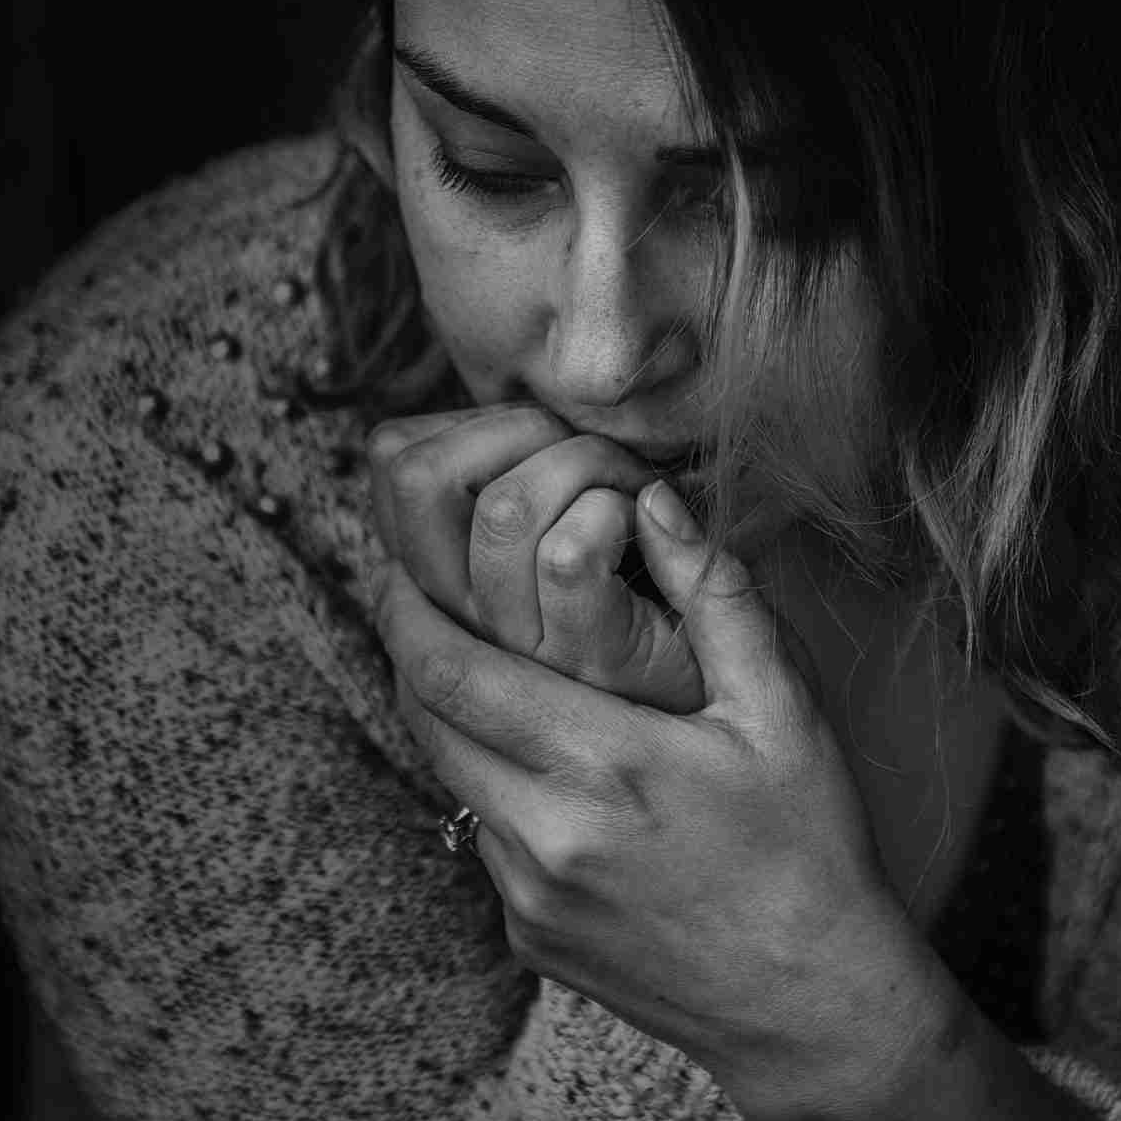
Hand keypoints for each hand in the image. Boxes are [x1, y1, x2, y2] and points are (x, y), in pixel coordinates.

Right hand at [366, 403, 706, 713]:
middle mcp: (463, 616)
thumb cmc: (650, 597)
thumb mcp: (550, 539)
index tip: (539, 439)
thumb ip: (510, 483)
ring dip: (585, 460)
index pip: (392, 459)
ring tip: (630, 485)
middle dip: (514, 423)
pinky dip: (621, 510)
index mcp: (443, 577)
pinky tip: (651, 523)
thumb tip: (478, 418)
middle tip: (584, 447)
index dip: (467, 417)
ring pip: (504, 506)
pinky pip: (570, 554)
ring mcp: (520, 645)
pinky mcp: (588, 660)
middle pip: (416, 474)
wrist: (729, 702)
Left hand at [368, 476, 922, 1111]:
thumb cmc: (810, 849)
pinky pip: (486, 839)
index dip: (408, 612)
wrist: (811, 1007)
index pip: (453, 673)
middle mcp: (545, 836)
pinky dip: (498, 791)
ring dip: (453, 723)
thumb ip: (716, 596)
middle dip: (410, 652)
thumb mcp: (784, 712)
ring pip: (450, 781)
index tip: (400, 567)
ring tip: (483, 670)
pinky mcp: (527, 938)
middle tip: (414, 597)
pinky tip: (552, 770)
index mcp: (604, 765)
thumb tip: (654, 501)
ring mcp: (527, 896)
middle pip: (426, 723)